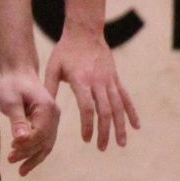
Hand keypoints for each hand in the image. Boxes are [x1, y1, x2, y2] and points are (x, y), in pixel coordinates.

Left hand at [0, 68, 59, 175]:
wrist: (19, 75)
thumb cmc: (12, 85)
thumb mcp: (11, 100)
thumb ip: (17, 119)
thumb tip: (20, 138)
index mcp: (47, 108)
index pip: (41, 132)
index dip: (27, 142)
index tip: (12, 145)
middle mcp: (54, 115)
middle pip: (45, 141)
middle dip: (28, 153)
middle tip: (10, 159)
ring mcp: (53, 120)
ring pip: (46, 145)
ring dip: (33, 158)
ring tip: (20, 170)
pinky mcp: (47, 124)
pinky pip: (44, 143)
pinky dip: (35, 154)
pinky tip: (25, 165)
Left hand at [43, 27, 138, 151]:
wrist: (85, 32)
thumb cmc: (65, 51)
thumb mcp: (53, 67)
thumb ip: (49, 88)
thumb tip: (43, 108)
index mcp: (81, 80)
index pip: (87, 107)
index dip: (88, 125)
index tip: (86, 139)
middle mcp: (98, 82)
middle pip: (105, 111)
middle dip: (104, 131)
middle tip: (101, 148)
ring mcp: (109, 80)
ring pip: (118, 107)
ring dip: (120, 126)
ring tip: (121, 144)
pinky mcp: (115, 79)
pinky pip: (126, 97)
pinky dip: (131, 112)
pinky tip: (136, 126)